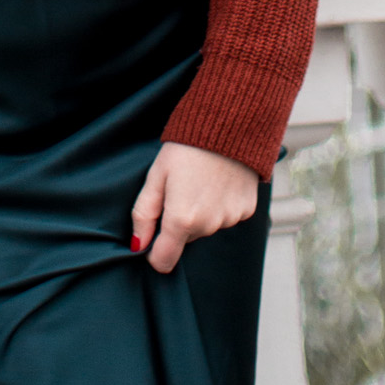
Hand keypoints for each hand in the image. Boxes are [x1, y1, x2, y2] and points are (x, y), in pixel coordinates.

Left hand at [130, 140, 260, 273]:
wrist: (229, 124)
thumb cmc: (187, 147)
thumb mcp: (156, 175)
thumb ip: (144, 213)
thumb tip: (137, 244)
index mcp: (181, 219)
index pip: (164, 260)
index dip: (154, 251)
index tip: (153, 236)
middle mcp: (207, 226)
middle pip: (185, 238)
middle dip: (179, 221)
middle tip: (180, 188)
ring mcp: (229, 220)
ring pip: (206, 227)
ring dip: (201, 212)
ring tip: (201, 181)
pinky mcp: (246, 210)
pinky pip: (226, 217)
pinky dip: (221, 205)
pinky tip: (219, 182)